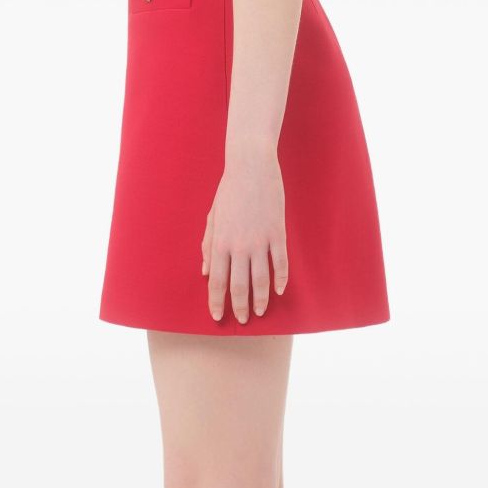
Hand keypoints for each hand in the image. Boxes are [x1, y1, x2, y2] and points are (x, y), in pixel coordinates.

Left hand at [201, 146, 288, 322]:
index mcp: (220, 243)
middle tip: (243, 320)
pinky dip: (281, 279)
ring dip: (262, 299)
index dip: (217, 302)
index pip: (217, 282)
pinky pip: (281, 263)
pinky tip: (280, 291)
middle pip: (239, 286)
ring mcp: (260, 241)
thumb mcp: (213, 218)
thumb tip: (206, 272)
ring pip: (262, 280)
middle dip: (241, 307)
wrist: (251, 167)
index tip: (218, 317)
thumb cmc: (229, 192)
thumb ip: (208, 246)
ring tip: (261, 311)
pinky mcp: (277, 234)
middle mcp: (239, 246)